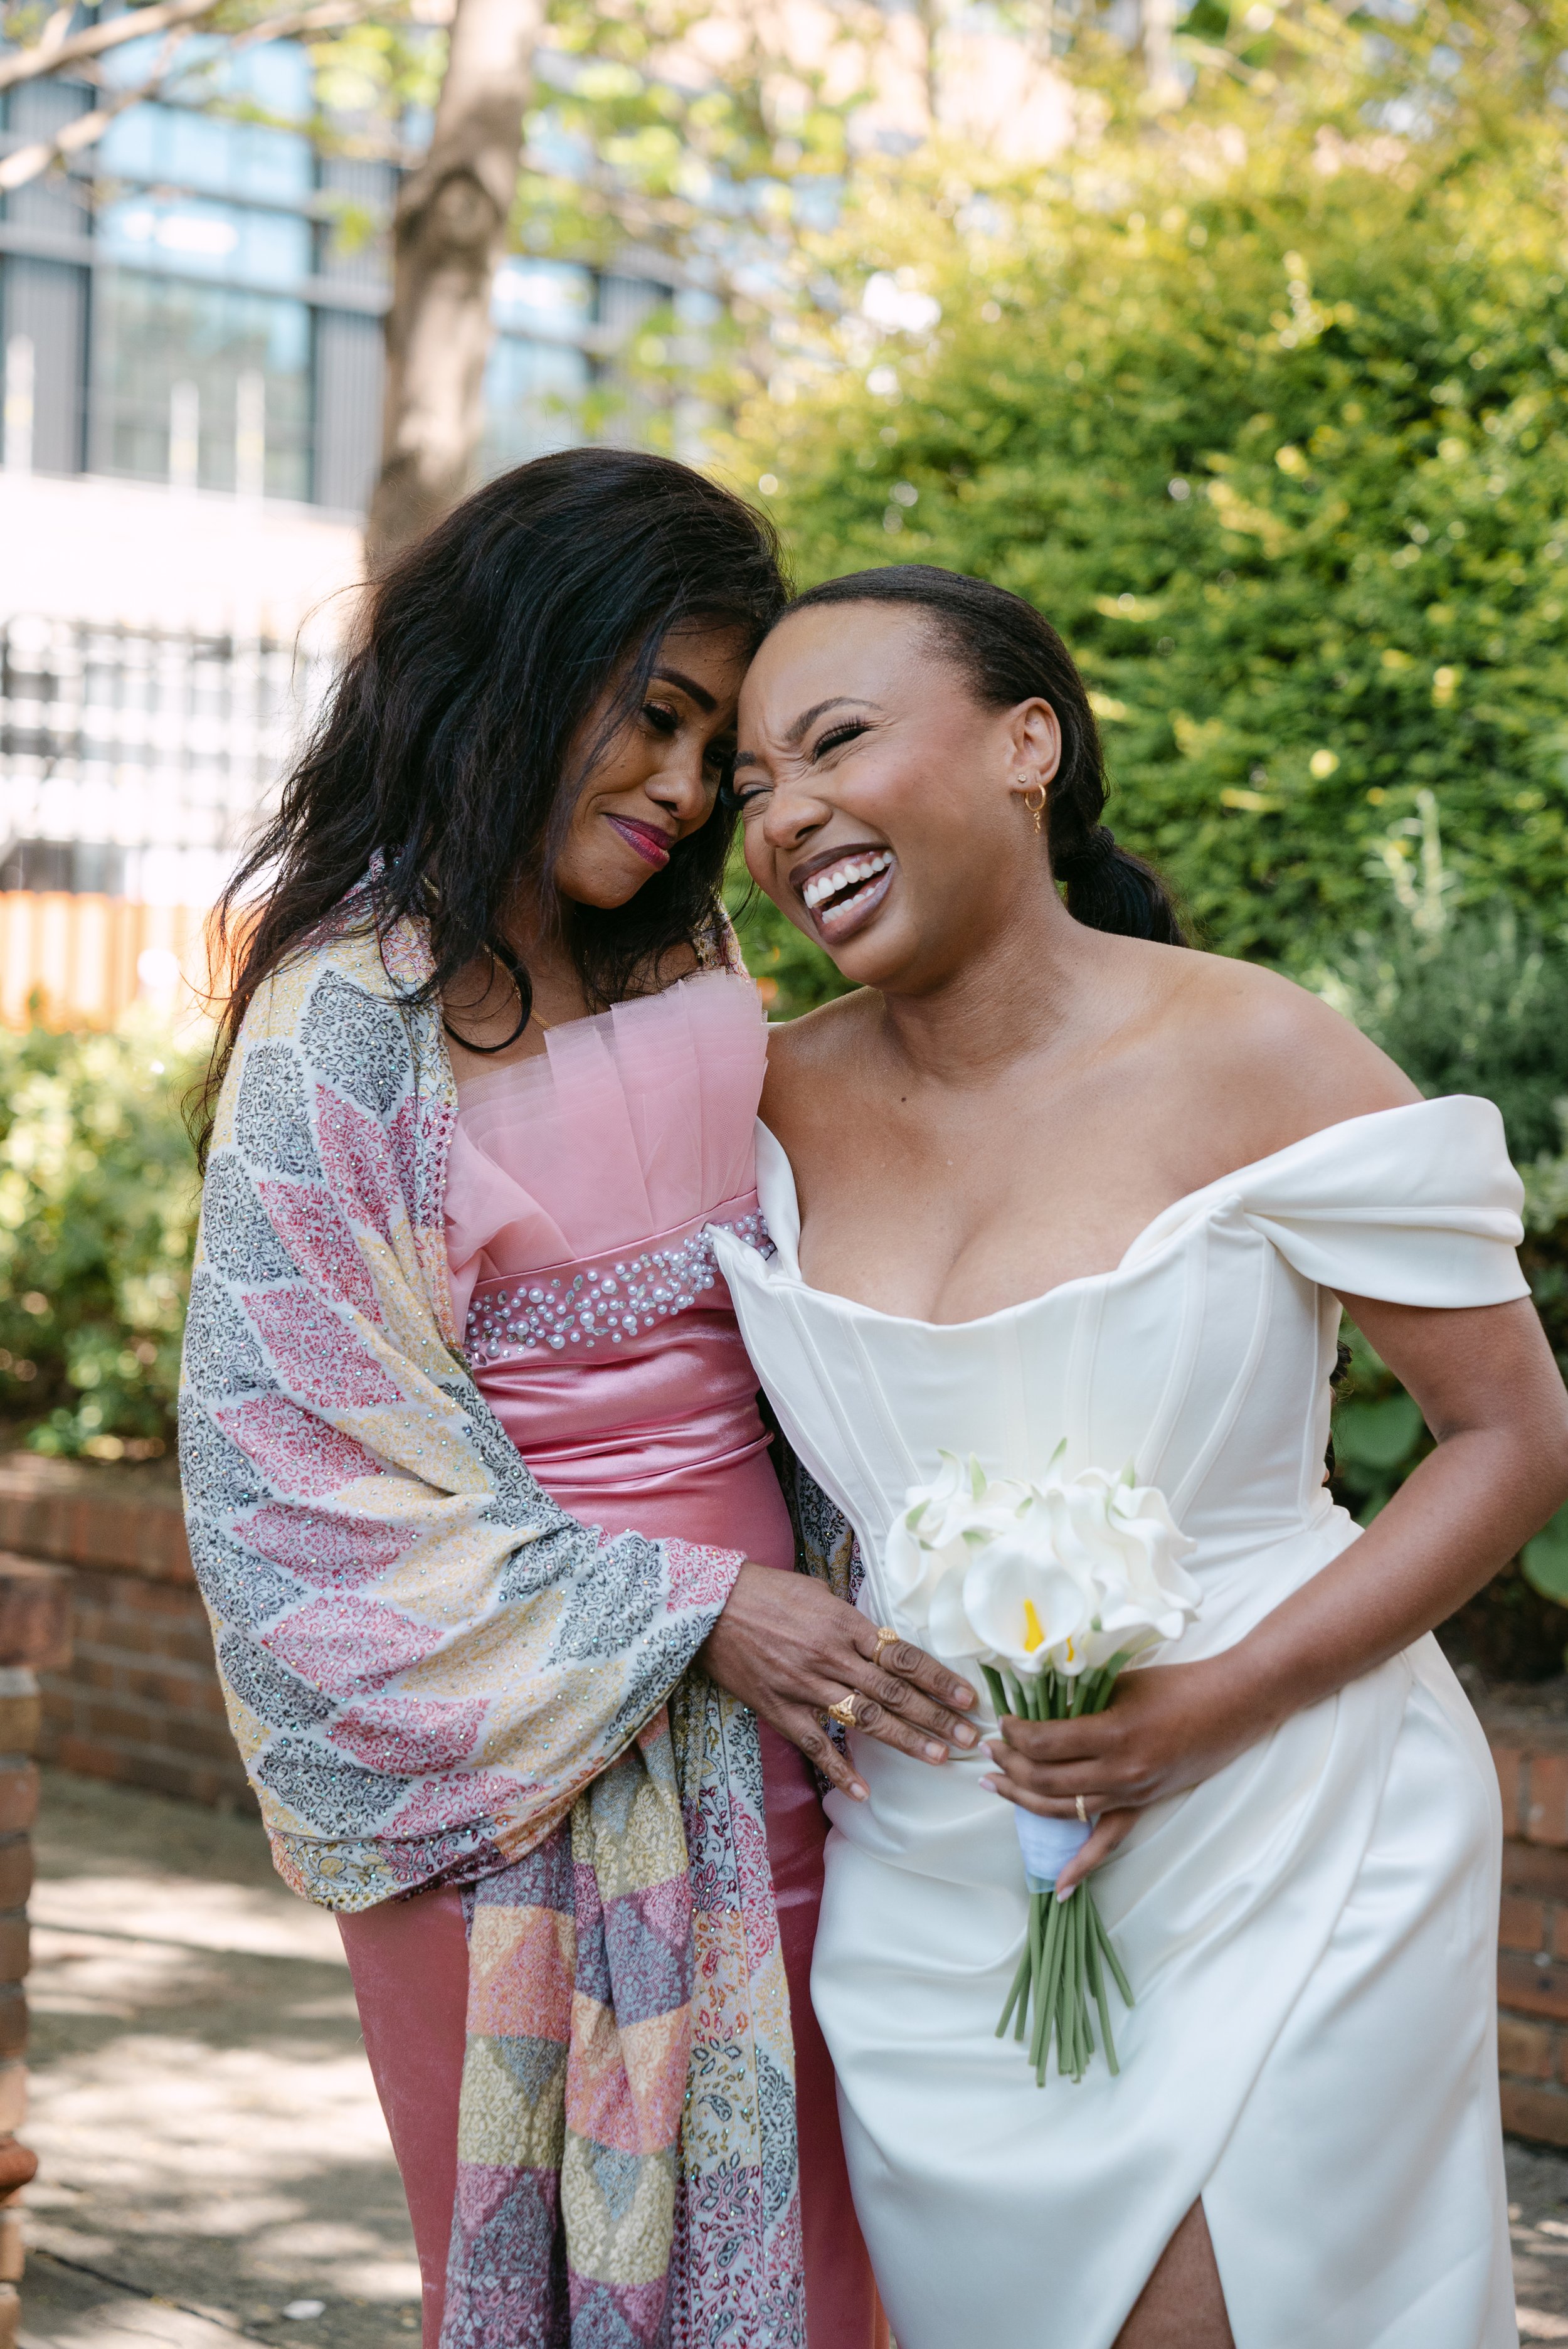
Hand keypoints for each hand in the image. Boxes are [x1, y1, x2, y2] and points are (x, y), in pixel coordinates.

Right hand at [698, 1562, 979, 1801]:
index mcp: (844, 1624)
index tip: (967, 1697)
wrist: (710, 1605)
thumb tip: (883, 1642)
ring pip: (865, 1718)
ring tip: (939, 1756)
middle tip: (971, 1736)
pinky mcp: (779, 1708)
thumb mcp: (818, 1593)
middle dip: (936, 1716)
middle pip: (893, 1692)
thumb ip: (852, 1622)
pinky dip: (839, 1769)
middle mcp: (831, 1657)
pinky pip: (814, 1744)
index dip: (938, 1678)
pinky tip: (862, 1790)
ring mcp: (805, 1685)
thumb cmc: (767, 1592)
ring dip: (905, 1740)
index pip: (903, 1655)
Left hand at [980, 1656, 1277, 1893]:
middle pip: (1046, 1779)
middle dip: (1009, 1765)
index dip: (1015, 1733)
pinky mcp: (1143, 1807)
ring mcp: (1132, 1795)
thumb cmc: (1176, 1685)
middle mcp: (1120, 1772)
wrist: (1231, 1706)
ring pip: (1063, 1809)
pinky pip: (1108, 1843)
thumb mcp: (1120, 1683)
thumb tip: (1034, 1708)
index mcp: (1113, 1733)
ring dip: (1023, 1798)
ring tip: (994, 1784)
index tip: (1003, 1721)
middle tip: (989, 1749)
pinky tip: (1058, 1887)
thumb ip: (1079, 1699)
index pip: (1044, 1743)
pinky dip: (1082, 1867)